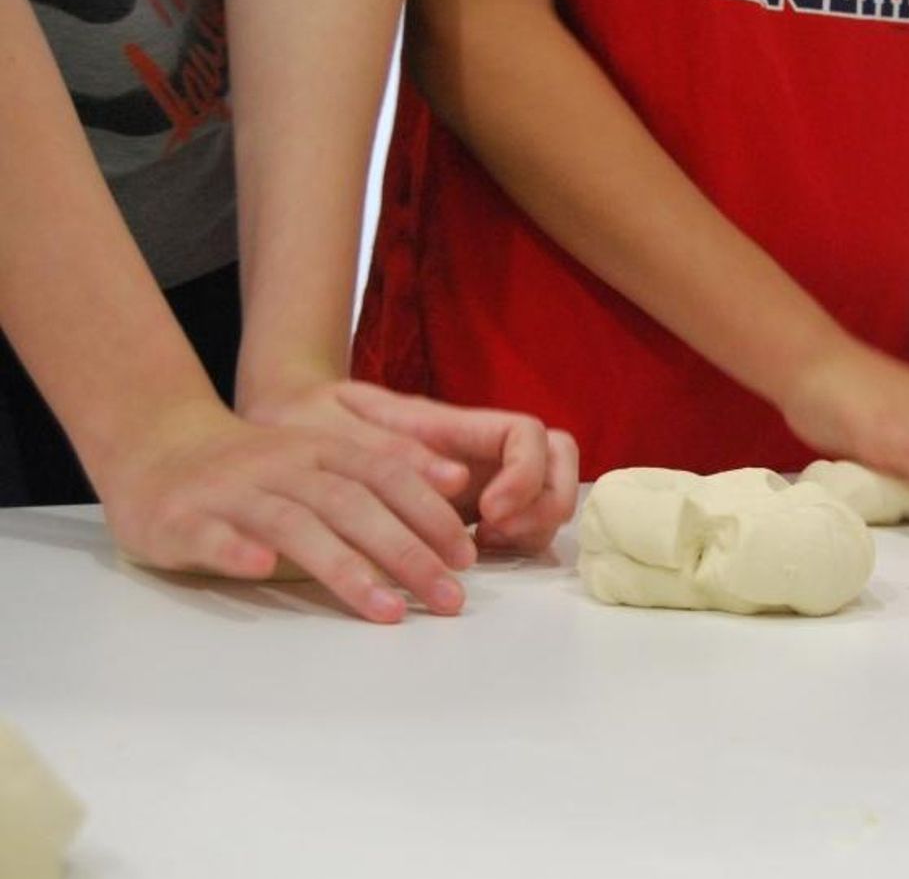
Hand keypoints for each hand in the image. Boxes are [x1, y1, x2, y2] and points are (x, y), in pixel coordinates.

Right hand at [100, 402, 476, 622]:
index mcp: (322, 451)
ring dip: (346, 568)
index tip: (468, 557)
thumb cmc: (257, 469)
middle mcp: (283, 466)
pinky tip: (260, 568)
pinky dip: (236, 549)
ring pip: (295, 526)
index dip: (431, 514)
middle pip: (353, 505)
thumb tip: (458, 486)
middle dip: (408, 553)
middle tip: (449, 598)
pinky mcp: (185, 520)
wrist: (156, 447)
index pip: (387, 477)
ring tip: (389, 610)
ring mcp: (233, 493)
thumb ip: (384, 474)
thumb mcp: (324, 460)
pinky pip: (213, 535)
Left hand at [245, 381, 579, 553]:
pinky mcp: (464, 509)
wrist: (283, 427)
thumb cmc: (306, 418)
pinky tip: (465, 558)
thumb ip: (392, 451)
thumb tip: (456, 478)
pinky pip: (517, 523)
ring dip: (533, 526)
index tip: (491, 511)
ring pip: (544, 494)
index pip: (526, 433)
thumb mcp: (334, 426)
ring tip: (480, 550)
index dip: (526, 473)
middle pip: (557, 458)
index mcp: (448, 424)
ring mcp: (475, 479)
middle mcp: (474, 450)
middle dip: (548, 499)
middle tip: (500, 534)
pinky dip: (513, 543)